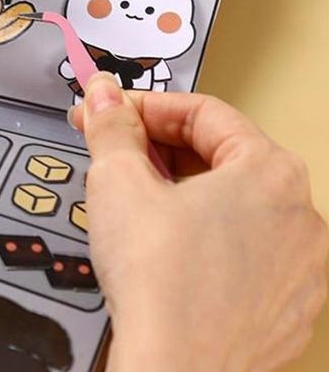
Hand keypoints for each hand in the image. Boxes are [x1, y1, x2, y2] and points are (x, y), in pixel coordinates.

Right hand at [69, 74, 327, 371]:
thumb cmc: (161, 287)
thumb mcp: (117, 180)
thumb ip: (111, 125)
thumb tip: (105, 97)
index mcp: (271, 174)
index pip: (203, 113)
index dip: (146, 107)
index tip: (112, 111)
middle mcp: (299, 218)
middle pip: (220, 155)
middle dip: (158, 146)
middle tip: (114, 149)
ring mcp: (296, 269)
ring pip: (231, 204)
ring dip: (178, 189)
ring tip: (132, 198)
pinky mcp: (282, 308)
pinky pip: (241, 250)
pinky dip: (201, 235)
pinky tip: (162, 246)